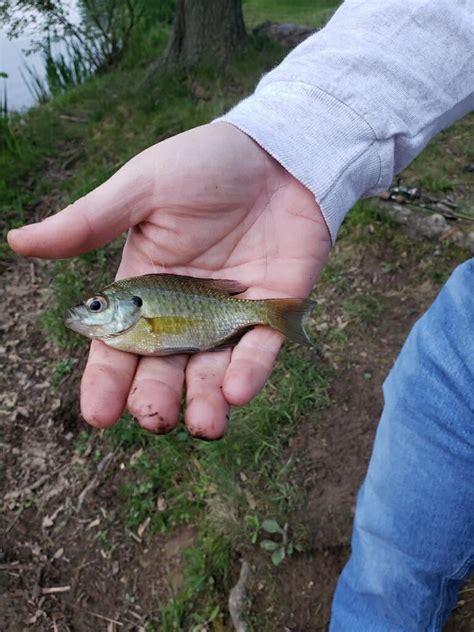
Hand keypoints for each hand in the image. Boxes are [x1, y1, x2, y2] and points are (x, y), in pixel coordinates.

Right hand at [8, 123, 330, 438]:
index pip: (118, 345)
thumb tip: (18, 240)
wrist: (277, 151)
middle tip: (154, 419)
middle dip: (157, 399)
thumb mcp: (143, 188)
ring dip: (206, 403)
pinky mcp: (271, 311)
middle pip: (164, 368)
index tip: (97, 415)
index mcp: (145, 288)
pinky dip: (250, 372)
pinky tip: (237, 393)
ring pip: (212, 372)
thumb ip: (90, 221)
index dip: (107, 381)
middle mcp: (184, 311)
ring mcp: (229, 314)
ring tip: (203, 426)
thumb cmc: (205, 164)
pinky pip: (259, 350)